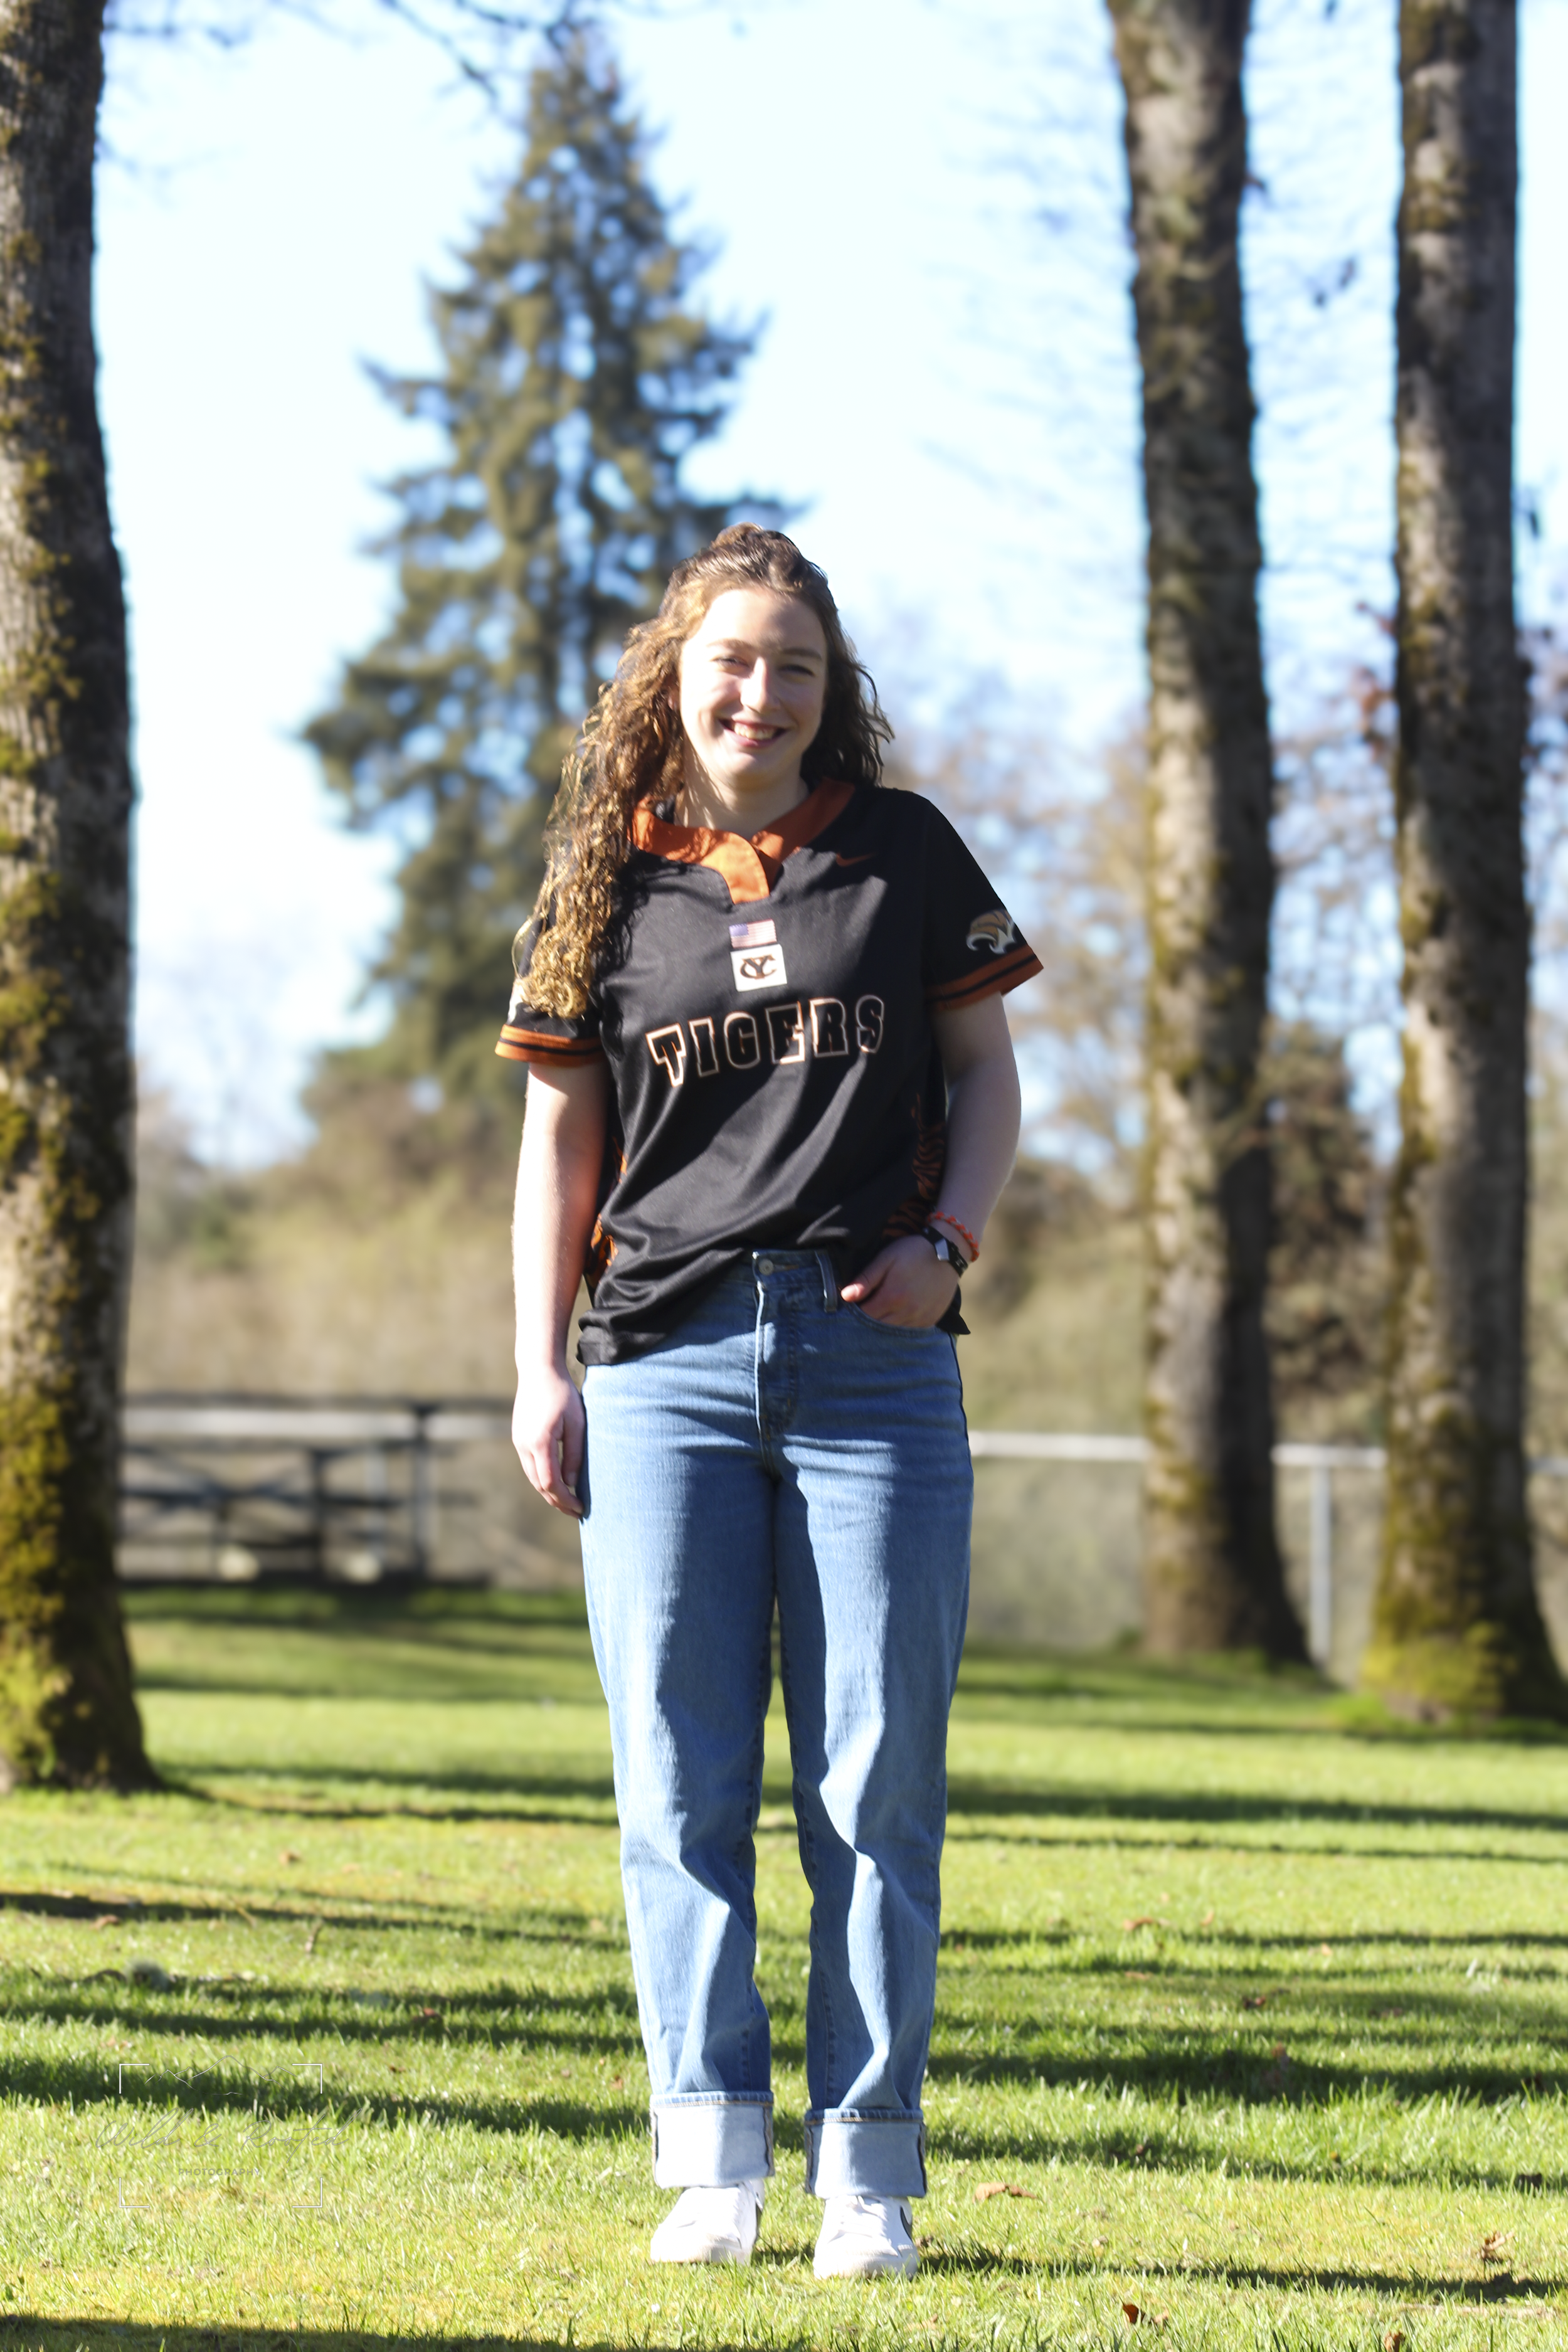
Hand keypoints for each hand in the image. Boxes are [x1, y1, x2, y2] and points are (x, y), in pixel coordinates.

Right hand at [513, 1366, 586, 1515]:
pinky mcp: (518, 1437)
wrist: (539, 1370)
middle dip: (557, 1501)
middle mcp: (524, 1445)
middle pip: (539, 1485)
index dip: (565, 1500)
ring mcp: (518, 1441)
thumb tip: (572, 1484)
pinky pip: (530, 1465)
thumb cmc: (563, 1394)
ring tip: (568, 1500)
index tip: (580, 1508)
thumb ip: (574, 1455)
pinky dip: (542, 1477)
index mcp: (540, 1443)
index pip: (550, 1483)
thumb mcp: (576, 1424)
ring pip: (532, 1476)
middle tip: (576, 1511)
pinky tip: (556, 1480)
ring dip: (549, 1491)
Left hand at [840, 1233, 958, 1326]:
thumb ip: (866, 1279)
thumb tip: (845, 1297)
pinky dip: (901, 1325)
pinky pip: (910, 1331)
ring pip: (893, 1331)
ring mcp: (920, 1319)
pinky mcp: (931, 1320)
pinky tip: (898, 1313)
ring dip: (884, 1324)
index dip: (855, 1311)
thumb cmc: (913, 1251)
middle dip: (868, 1320)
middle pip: (877, 1327)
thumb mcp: (886, 1258)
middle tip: (866, 1308)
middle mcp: (906, 1312)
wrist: (949, 1252)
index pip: (864, 1315)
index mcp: (892, 1297)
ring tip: (883, 1310)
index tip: (853, 1304)